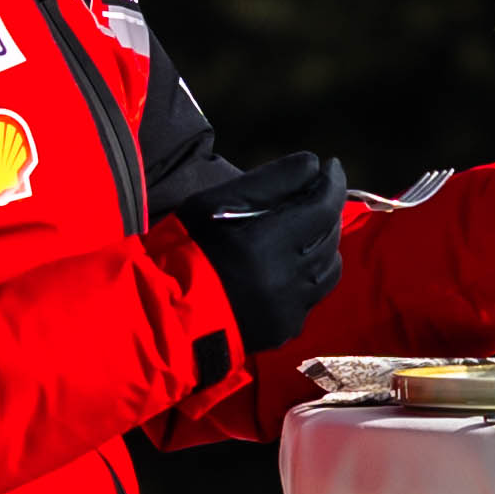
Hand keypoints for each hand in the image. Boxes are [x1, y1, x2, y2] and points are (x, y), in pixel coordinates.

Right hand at [176, 151, 348, 348]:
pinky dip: (311, 274)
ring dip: (324, 243)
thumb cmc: (181, 249)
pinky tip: (292, 265)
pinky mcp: (285, 329)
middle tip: (314, 193)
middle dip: (326, 209)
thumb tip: (312, 164)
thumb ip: (267, 182)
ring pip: (329, 268)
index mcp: (263, 246)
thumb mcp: (211, 203)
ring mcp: (287, 309)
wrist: (162, 313)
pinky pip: (314, 295)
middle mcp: (283, 281)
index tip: (330, 165)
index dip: (331, 182)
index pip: (322, 207)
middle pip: (328, 236)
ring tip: (308, 229)